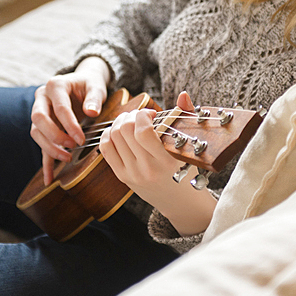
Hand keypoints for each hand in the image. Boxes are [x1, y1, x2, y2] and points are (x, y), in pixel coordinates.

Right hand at [30, 57, 109, 184]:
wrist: (82, 83)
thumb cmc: (89, 84)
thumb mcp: (96, 86)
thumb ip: (94, 97)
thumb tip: (91, 112)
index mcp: (55, 85)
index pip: (59, 108)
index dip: (70, 125)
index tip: (82, 139)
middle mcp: (42, 97)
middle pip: (39, 119)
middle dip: (55, 136)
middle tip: (73, 146)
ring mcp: (39, 111)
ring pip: (36, 132)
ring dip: (50, 148)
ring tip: (68, 158)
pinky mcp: (42, 126)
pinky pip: (41, 144)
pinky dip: (45, 162)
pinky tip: (49, 178)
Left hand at [100, 91, 216, 236]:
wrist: (178, 200)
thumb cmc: (186, 168)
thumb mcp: (189, 145)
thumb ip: (186, 116)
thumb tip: (183, 94)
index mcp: (166, 161)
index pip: (143, 133)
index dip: (143, 115)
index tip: (152, 114)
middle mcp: (147, 169)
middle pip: (125, 130)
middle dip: (131, 115)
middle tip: (140, 116)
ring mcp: (132, 173)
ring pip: (113, 136)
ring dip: (120, 122)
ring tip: (131, 121)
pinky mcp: (121, 176)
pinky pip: (106, 148)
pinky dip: (109, 134)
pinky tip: (120, 131)